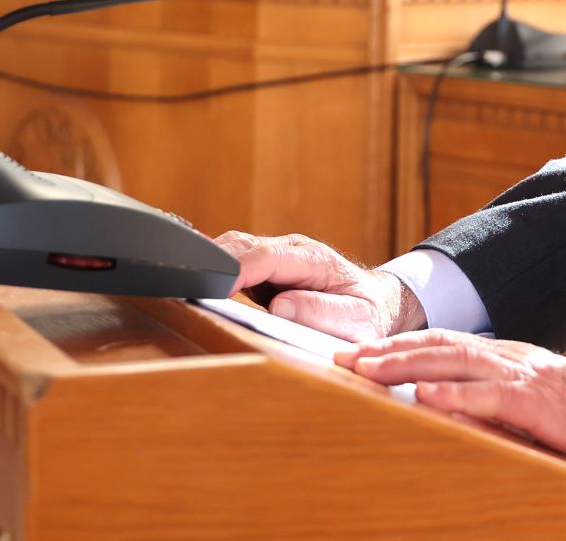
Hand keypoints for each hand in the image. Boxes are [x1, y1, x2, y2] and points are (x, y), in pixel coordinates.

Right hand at [210, 231, 425, 341]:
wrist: (377, 302)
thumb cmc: (368, 313)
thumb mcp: (356, 320)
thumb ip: (322, 312)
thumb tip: (281, 306)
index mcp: (314, 259)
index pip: (266, 257)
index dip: (237, 269)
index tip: (214, 287)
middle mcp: (292, 251)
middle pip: (243, 245)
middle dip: (214, 262)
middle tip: (189, 289)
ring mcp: (278, 257)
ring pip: (234, 250)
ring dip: (211, 266)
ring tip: (189, 289)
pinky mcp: (267, 269)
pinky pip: (235, 263)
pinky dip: (216, 272)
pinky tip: (201, 287)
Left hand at [336, 331, 565, 482]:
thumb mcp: (537, 418)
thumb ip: (497, 411)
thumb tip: (449, 416)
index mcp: (512, 362)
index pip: (446, 347)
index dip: (400, 349)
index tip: (360, 356)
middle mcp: (514, 360)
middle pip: (440, 346)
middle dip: (388, 351)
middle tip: (342, 358)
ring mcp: (529, 378)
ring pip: (457, 363)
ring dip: (406, 364)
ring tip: (365, 369)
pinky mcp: (544, 405)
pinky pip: (492, 397)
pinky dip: (455, 394)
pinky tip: (425, 396)